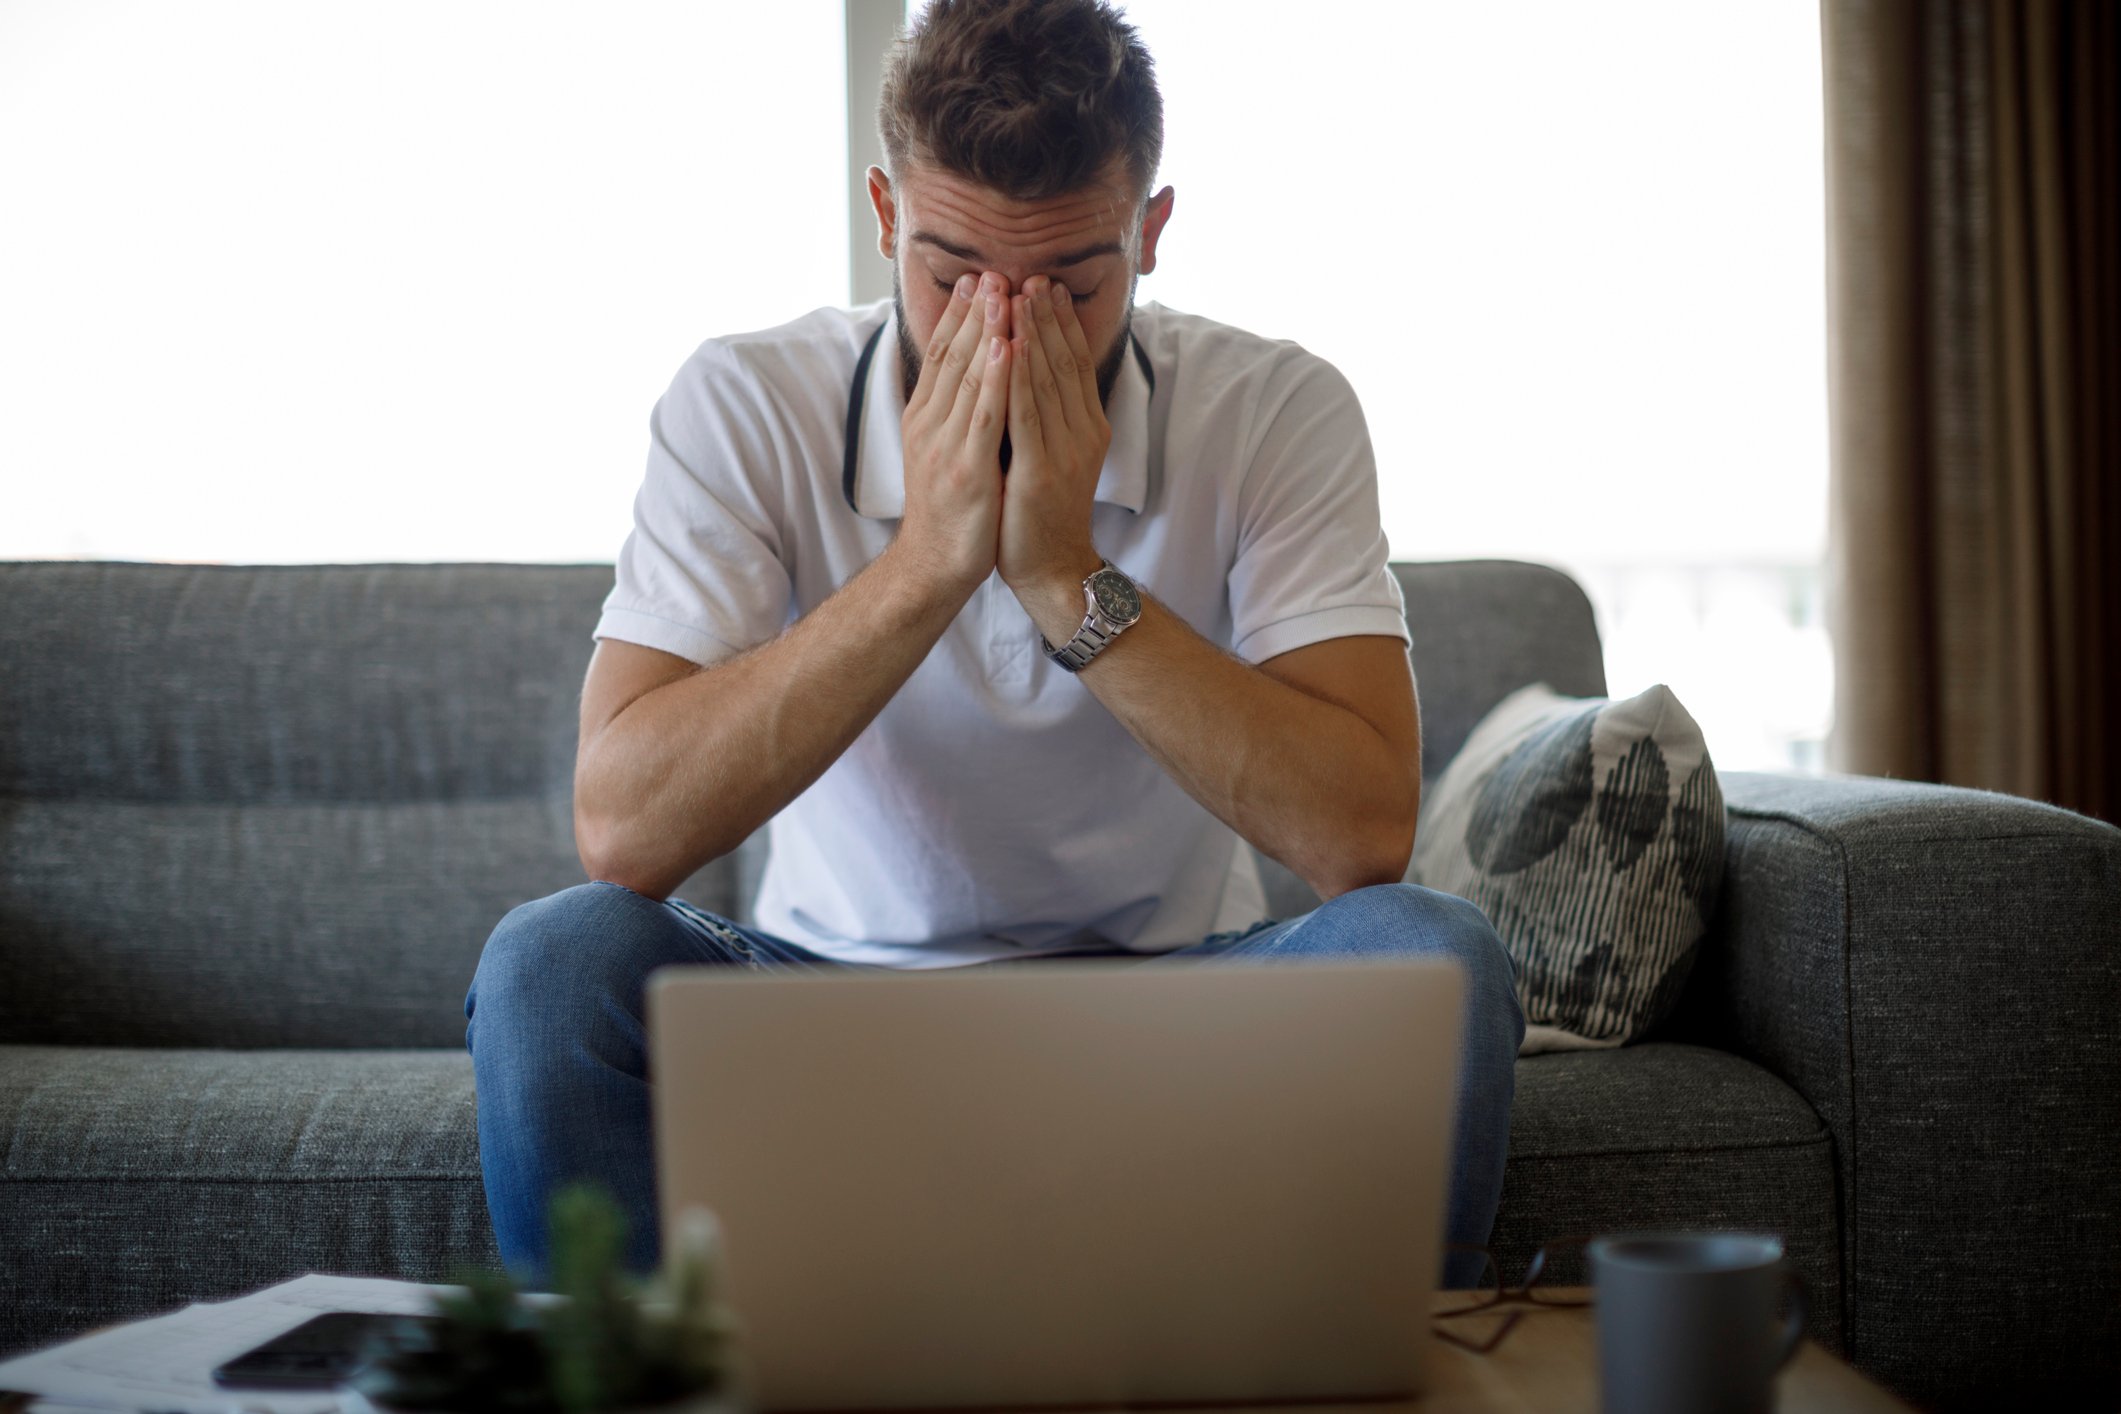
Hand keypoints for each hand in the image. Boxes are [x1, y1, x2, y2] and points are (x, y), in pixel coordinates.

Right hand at [897, 270, 1013, 592]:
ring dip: (986, 331)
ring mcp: (945, 446)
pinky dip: (996, 378)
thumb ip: (953, 411)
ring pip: (967, 377)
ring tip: (1003, 293)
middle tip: (991, 270)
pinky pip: (984, 415)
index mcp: (924, 417)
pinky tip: (1008, 347)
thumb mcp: (944, 450)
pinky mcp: (966, 469)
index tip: (975, 278)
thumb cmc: (949, 510)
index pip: (941, 354)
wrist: (935, 566)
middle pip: (952, 356)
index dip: (958, 315)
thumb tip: (972, 371)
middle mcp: (929, 424)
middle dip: (974, 312)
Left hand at [998, 275, 1109, 593]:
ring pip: (1046, 380)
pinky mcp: (1039, 471)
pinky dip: (1017, 376)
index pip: (1074, 363)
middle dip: (1046, 317)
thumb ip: (1051, 415)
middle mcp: (1081, 433)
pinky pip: (1026, 414)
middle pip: (1063, 363)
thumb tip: (1035, 371)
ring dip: (1032, 334)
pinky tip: (1009, 345)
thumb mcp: (1054, 455)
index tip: (1047, 286)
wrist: (1049, 567)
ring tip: (1020, 294)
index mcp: (1086, 427)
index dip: (1062, 323)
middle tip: (1034, 274)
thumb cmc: (1041, 512)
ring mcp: (1063, 452)